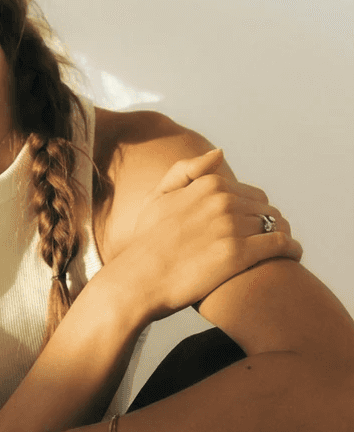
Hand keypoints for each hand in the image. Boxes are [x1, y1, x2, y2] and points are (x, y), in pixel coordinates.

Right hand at [112, 148, 302, 321]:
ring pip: (277, 225)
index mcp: (207, 185)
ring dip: (283, 235)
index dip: (255, 210)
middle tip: (267, 240)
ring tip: (282, 250)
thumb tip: (220, 153)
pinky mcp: (238, 255)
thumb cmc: (147, 240)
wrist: (139, 278)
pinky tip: (291, 256)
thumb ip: (186, 171)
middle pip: (266, 209)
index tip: (253, 225)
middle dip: (270, 223)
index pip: (251, 193)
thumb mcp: (158, 197)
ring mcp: (231, 227)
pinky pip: (280, 245)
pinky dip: (291, 249)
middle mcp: (222, 201)